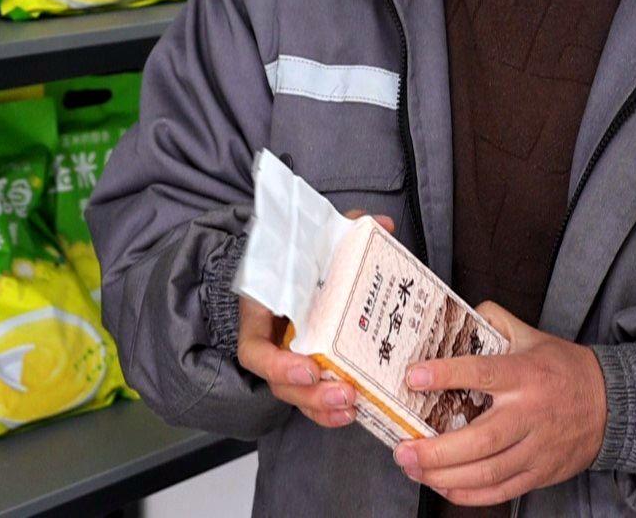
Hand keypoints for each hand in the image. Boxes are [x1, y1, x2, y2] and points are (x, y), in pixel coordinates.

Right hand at [235, 211, 393, 428]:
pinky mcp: (308, 372)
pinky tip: (355, 411)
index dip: (277, 366)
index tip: (308, 368)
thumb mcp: (313, 242)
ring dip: (323, 408)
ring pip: (297, 397)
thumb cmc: (295, 260)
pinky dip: (330, 410)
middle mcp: (271, 344)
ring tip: (352, 406)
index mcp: (261, 316)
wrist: (284, 269)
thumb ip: (343, 231)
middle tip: (344, 393)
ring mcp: (287, 361)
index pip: (254, 351)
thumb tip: (381, 224)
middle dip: (311, 395)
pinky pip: (313, 400)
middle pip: (280, 384)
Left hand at [392, 302, 605, 506]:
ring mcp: (537, 448)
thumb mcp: (533, 336)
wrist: (613, 405)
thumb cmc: (564, 369)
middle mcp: (530, 414)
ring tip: (413, 468)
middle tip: (402, 449)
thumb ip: (496, 321)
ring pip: (488, 471)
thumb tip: (459, 312)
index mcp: (525, 375)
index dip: (446, 375)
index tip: (413, 377)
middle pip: (480, 440)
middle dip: (436, 449)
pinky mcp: (541, 473)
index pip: (482, 373)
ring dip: (445, 475)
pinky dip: (469, 495)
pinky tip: (443, 487)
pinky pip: (501, 491)